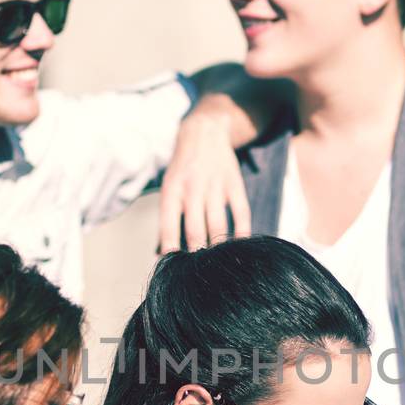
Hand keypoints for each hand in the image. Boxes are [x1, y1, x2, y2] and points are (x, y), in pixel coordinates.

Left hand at [158, 103, 251, 251]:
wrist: (204, 133)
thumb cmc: (182, 168)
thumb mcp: (169, 187)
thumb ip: (167, 219)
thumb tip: (162, 253)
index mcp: (172, 189)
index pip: (169, 223)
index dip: (170, 246)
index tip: (172, 265)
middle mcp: (193, 188)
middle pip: (195, 229)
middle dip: (196, 252)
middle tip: (198, 272)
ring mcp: (215, 185)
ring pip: (218, 224)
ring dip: (218, 246)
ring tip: (217, 264)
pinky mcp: (234, 184)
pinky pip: (241, 213)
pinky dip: (241, 232)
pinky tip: (240, 246)